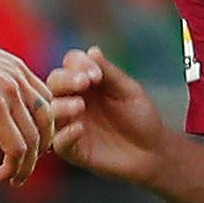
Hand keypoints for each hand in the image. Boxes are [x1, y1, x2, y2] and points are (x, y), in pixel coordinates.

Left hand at [0, 25, 51, 189]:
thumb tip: (5, 149)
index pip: (16, 148)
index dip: (14, 169)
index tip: (3, 178)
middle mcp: (12, 92)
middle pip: (35, 137)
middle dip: (28, 163)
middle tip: (18, 176)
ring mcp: (20, 79)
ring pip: (47, 117)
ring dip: (44, 141)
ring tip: (31, 156)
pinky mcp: (22, 69)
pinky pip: (44, 97)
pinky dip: (46, 116)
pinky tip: (35, 128)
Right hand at [46, 46, 165, 184]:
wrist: (152, 152)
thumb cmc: (141, 117)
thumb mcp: (129, 91)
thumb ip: (110, 73)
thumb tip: (92, 50)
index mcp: (86, 83)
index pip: (70, 64)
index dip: (78, 64)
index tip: (96, 74)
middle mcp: (73, 100)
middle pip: (54, 83)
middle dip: (65, 80)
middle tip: (84, 83)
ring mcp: (70, 124)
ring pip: (50, 111)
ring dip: (61, 106)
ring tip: (80, 106)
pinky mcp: (72, 149)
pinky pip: (58, 142)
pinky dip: (65, 134)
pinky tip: (79, 129)